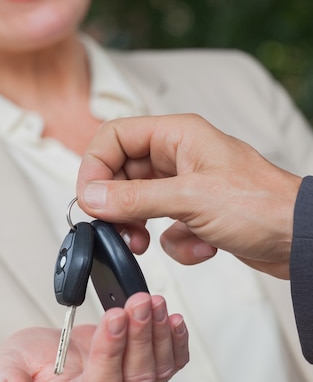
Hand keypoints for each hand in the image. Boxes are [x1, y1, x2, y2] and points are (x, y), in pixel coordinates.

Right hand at [0, 293, 187, 381]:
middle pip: (136, 378)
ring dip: (159, 334)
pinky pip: (172, 365)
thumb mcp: (6, 367)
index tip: (114, 316)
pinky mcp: (148, 379)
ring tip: (154, 302)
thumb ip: (6, 380)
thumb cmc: (31, 363)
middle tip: (140, 301)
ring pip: (159, 370)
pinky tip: (173, 319)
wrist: (51, 358)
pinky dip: (177, 342)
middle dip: (140, 336)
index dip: (110, 353)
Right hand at [77, 114, 301, 278]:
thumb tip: (92, 198)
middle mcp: (178, 158)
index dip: (95, 166)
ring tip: (148, 243)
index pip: (115, 137)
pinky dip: (178, 243)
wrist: (299, 240)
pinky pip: (165, 229)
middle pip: (122, 174)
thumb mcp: (190, 199)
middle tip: (116, 229)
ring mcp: (186, 187)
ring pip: (139, 204)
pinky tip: (204, 244)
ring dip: (141, 228)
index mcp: (177, 136)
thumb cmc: (261, 206)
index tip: (89, 200)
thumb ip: (135, 198)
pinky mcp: (195, 215)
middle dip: (117, 206)